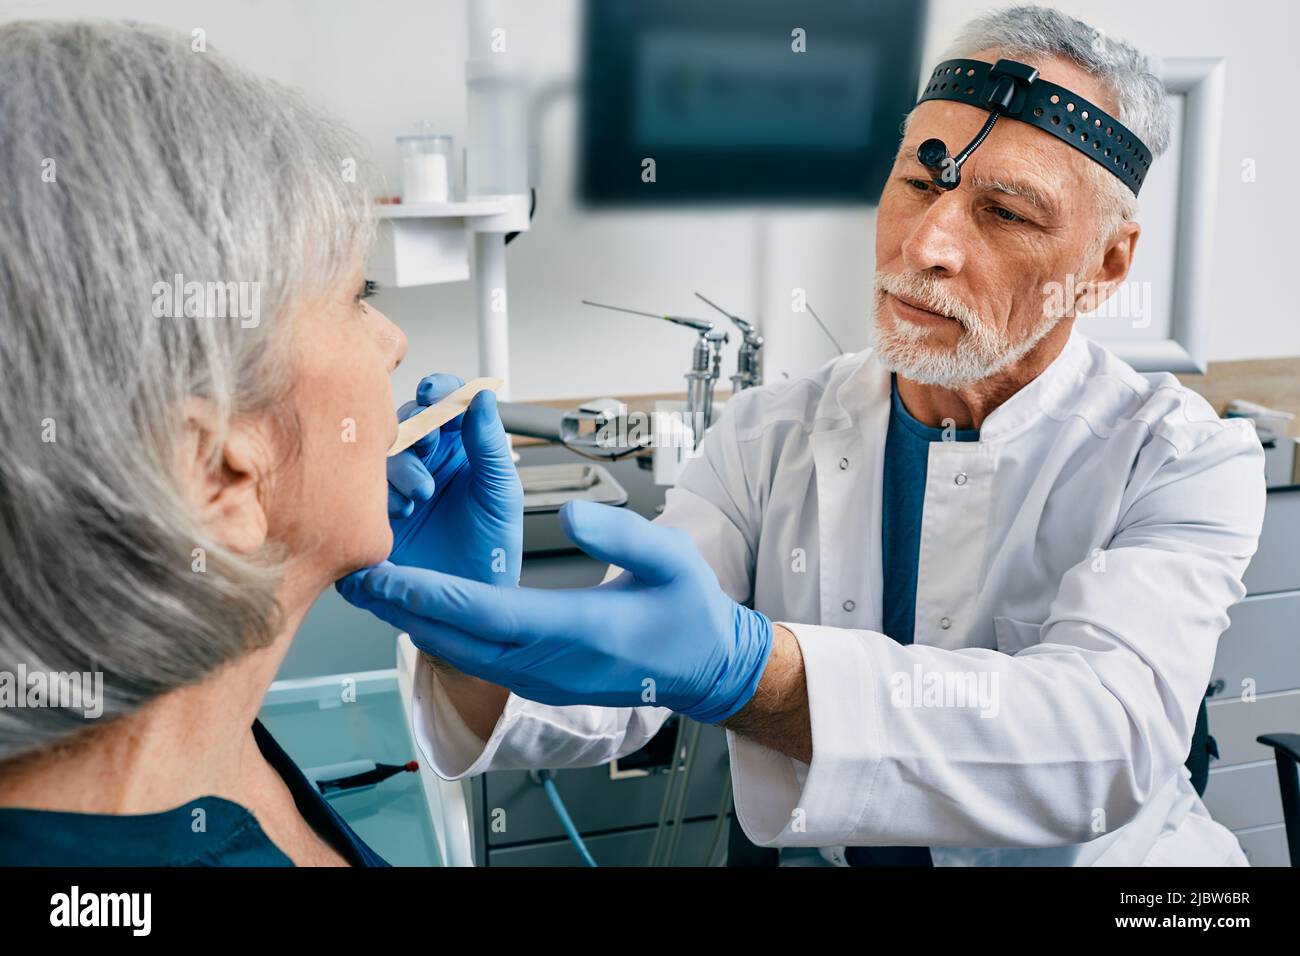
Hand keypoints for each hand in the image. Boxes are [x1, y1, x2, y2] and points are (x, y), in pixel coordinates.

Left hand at [336, 501, 773, 723]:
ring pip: (456, 653)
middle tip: (352, 576)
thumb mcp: (670, 559)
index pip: (481, 611)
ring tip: (374, 588)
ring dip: (412, 621)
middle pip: (452, 638)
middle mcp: (545, 663)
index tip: (381, 572)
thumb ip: (619, 533)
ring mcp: (538, 677)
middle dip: (398, 607)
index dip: (425, 593)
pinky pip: (474, 657)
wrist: (705, 669)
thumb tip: (569, 514)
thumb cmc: (688, 614)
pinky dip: (439, 631)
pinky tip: (420, 608)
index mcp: (573, 630)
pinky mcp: (536, 678)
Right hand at [347, 373, 522, 587]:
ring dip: (399, 466)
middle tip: (425, 442)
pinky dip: (379, 494)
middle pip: (406, 423)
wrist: (471, 601)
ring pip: (381, 453)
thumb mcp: (500, 490)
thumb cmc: (492, 545)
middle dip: (414, 428)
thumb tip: (483, 397)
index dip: (438, 392)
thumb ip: (489, 443)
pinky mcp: (372, 511)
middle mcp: (423, 460)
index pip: (443, 404)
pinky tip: (400, 512)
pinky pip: (361, 489)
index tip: (435, 393)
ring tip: (421, 495)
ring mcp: (394, 484)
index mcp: (456, 446)